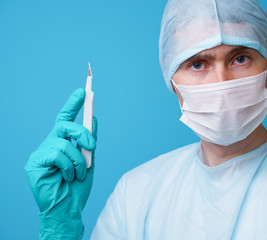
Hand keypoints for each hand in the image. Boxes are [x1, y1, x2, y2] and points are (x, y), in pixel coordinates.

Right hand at [25, 88, 97, 239]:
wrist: (68, 209)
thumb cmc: (77, 187)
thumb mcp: (89, 160)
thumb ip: (89, 141)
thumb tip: (93, 119)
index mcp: (62, 143)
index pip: (65, 119)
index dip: (73, 104)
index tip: (82, 90)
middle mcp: (50, 144)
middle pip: (65, 125)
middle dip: (82, 134)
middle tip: (92, 146)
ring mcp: (40, 153)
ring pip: (64, 144)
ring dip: (79, 161)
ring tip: (78, 174)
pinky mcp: (34, 164)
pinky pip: (57, 155)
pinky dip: (68, 168)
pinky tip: (66, 178)